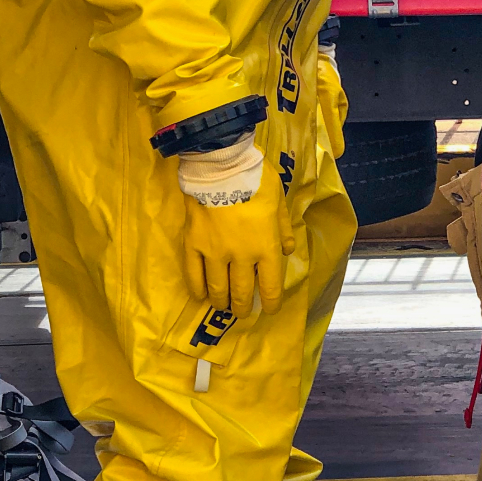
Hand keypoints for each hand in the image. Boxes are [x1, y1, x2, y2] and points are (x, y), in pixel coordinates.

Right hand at [175, 138, 294, 317]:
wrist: (220, 168)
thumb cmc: (256, 181)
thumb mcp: (279, 202)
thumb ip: (283, 229)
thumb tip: (288, 250)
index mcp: (266, 248)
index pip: (270, 285)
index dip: (271, 302)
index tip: (270, 310)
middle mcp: (242, 256)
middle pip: (242, 291)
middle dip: (244, 306)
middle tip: (244, 313)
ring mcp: (215, 253)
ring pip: (218, 287)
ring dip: (222, 301)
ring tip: (223, 307)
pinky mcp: (193, 244)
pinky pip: (194, 273)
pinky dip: (197, 288)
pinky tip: (200, 296)